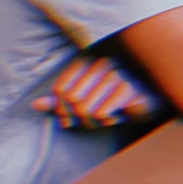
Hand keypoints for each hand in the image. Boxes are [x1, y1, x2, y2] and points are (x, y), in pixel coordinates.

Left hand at [32, 54, 161, 129]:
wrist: (147, 98)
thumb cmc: (111, 97)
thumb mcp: (83, 99)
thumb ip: (59, 101)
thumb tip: (35, 105)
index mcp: (85, 61)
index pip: (59, 90)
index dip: (60, 110)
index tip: (68, 119)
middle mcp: (99, 63)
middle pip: (71, 101)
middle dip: (77, 118)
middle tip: (88, 122)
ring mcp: (116, 73)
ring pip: (86, 109)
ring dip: (92, 122)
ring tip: (103, 119)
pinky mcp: (129, 88)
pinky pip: (103, 113)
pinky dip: (106, 121)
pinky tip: (116, 116)